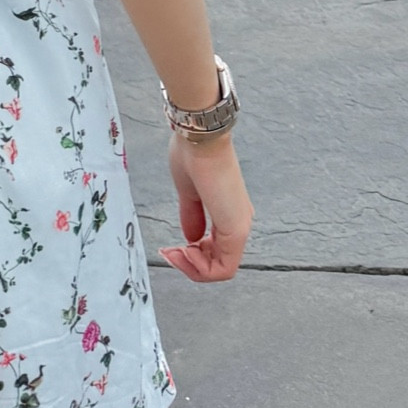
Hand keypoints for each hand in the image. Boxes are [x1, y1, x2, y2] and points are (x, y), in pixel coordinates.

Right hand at [160, 133, 251, 281]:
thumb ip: (192, 216)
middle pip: (218, 265)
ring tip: (174, 253)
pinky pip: (223, 268)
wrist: (200, 138)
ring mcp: (239, 227)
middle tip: (169, 253)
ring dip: (193, 268)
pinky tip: (183, 252)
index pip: (215, 251)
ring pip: (221, 269)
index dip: (191, 257)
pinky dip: (200, 268)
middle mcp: (238, 222)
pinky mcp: (236, 230)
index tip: (169, 248)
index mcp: (228, 213)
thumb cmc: (193, 155)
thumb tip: (191, 237)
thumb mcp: (188, 192)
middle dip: (190, 265)